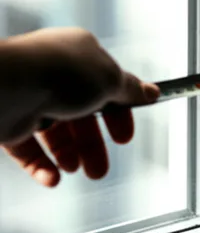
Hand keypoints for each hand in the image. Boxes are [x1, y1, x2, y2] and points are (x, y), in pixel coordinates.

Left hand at [1, 27, 159, 186]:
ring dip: (70, 156)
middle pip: (82, 116)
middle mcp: (54, 74)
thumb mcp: (110, 80)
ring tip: (79, 171)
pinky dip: (42, 165)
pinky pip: (28, 149)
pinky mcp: (9, 122)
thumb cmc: (60, 74)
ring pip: (56, 134)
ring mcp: (30, 98)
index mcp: (79, 54)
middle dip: (93, 146)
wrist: (10, 87)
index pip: (106, 87)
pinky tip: (53, 177)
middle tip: (101, 168)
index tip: (125, 136)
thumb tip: (152, 92)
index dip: (119, 114)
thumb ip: (131, 89)